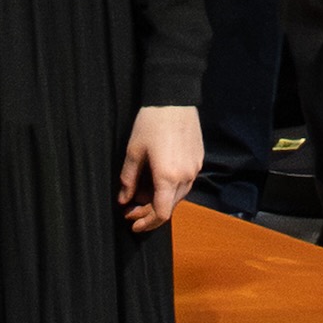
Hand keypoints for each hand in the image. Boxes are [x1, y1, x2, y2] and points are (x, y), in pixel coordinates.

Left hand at [122, 105, 205, 229]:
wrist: (174, 98)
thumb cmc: (152, 122)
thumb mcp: (133, 152)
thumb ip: (128, 180)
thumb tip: (124, 199)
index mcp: (168, 177)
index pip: (161, 214)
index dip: (147, 223)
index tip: (133, 224)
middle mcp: (185, 176)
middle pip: (170, 207)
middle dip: (149, 212)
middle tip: (131, 209)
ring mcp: (195, 168)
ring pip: (178, 195)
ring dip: (161, 200)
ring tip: (142, 193)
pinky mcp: (198, 160)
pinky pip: (185, 182)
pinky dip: (171, 187)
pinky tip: (157, 179)